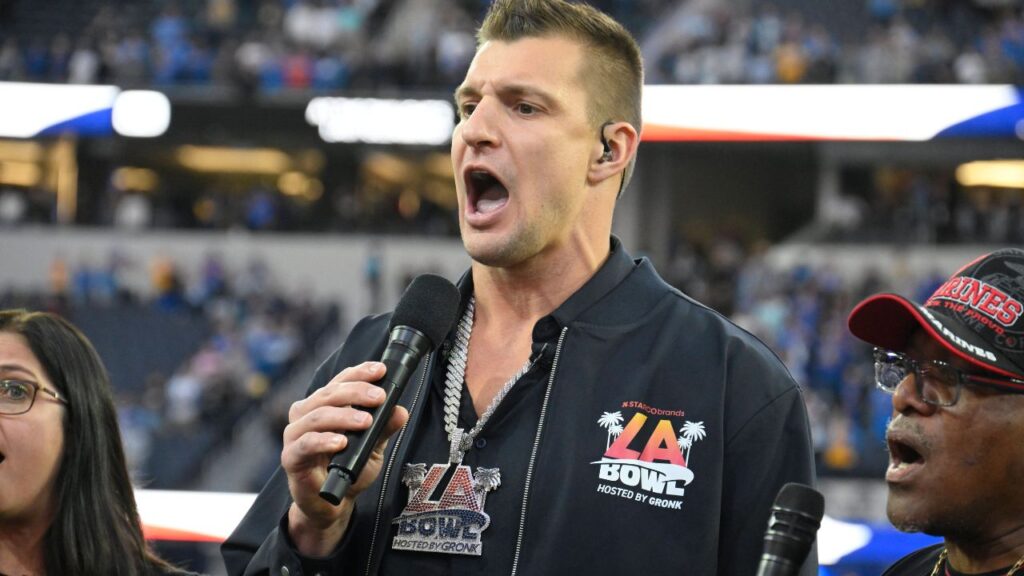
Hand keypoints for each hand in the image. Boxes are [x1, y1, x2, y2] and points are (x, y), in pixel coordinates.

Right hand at [281, 361, 409, 556]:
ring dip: (344, 416)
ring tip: (365, 422)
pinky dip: (323, 441)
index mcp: (323, 405)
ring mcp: (295, 435)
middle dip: (357, 392)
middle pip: (329, 394)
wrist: (330, 503)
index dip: (360, 372)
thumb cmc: (346, 469)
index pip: (340, 381)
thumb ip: (383, 428)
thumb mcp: (372, 447)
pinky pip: (305, 444)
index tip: (381, 370)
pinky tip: (341, 442)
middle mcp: (306, 414)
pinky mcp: (291, 457)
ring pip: (317, 416)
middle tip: (380, 398)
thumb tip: (400, 411)